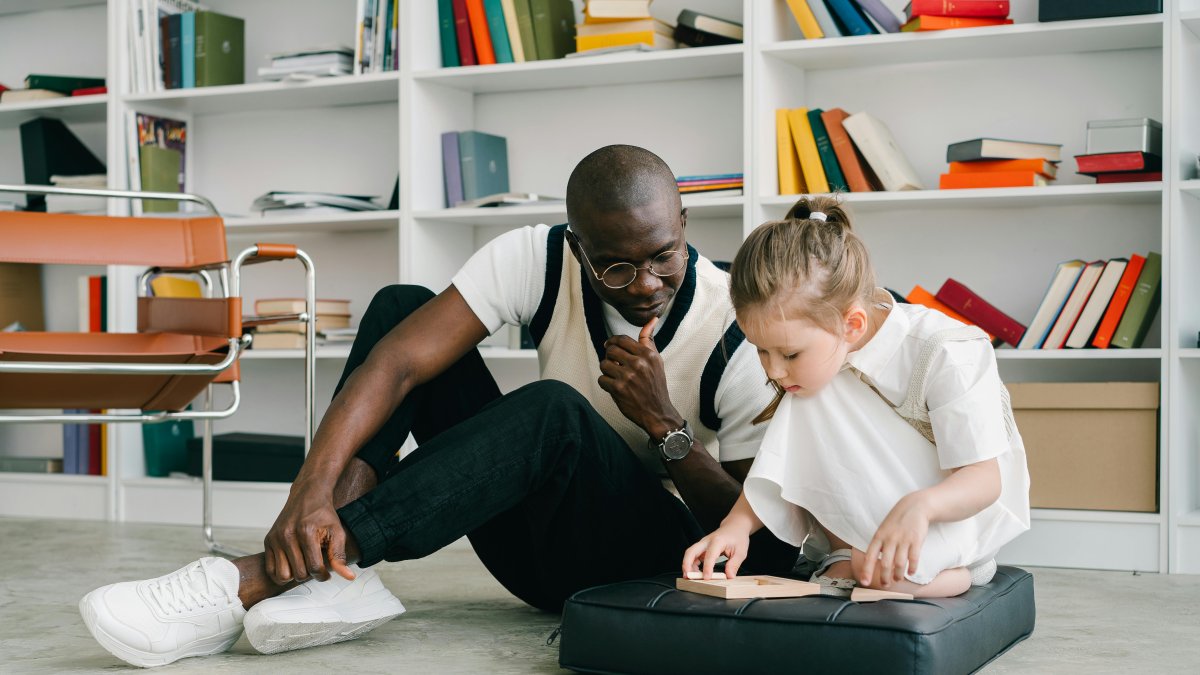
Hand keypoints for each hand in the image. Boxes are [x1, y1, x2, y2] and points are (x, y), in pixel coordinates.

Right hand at [263, 482, 355, 584]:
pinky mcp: (268, 541)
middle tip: (316, 566)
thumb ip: (340, 556)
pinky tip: (293, 565)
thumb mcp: (337, 532)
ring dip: (295, 575)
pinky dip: (281, 573)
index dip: (323, 575)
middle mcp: (287, 535)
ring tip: (304, 565)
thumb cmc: (323, 513)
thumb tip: (349, 577)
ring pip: (283, 575)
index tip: (326, 573)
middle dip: (310, 575)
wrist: (307, 495)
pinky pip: (270, 569)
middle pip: (299, 574)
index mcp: (306, 532)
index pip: (314, 567)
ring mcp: (275, 538)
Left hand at [597, 317, 681, 437]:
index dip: (612, 342)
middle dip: (609, 356)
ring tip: (615, 376)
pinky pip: (602, 379)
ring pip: (604, 364)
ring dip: (607, 371)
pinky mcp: (618, 389)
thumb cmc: (656, 385)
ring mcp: (628, 376)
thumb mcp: (656, 361)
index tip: (609, 346)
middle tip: (613, 363)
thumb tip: (652, 320)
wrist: (658, 412)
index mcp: (648, 354)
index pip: (622, 339)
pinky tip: (614, 387)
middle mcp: (638, 363)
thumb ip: (648, 340)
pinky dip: (605, 384)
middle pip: (610, 350)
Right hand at [682, 519, 753, 579]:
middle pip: (691, 551)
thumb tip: (729, 576)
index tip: (706, 578)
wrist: (734, 527)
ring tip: (690, 577)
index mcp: (718, 541)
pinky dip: (691, 565)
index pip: (710, 555)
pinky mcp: (702, 548)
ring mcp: (703, 544)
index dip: (707, 567)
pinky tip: (695, 573)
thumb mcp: (741, 552)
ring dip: (687, 566)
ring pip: (690, 554)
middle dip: (687, 564)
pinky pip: (693, 556)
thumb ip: (734, 564)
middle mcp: (707, 541)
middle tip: (688, 576)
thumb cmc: (738, 537)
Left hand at [860, 491, 930, 587]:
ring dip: (898, 575)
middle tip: (885, 584)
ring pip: (899, 563)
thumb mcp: (883, 529)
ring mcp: (903, 539)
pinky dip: (912, 568)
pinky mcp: (916, 540)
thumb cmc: (896, 521)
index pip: (870, 556)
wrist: (914, 507)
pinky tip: (911, 572)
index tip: (864, 582)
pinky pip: (914, 558)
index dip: (866, 570)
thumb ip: (879, 545)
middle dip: (884, 577)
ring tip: (897, 579)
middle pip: (885, 563)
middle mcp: (890, 539)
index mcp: (879, 536)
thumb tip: (875, 563)